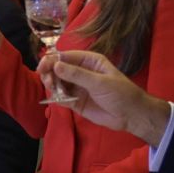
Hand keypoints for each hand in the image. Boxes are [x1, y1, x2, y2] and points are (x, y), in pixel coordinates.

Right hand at [46, 50, 172, 143]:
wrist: (131, 115)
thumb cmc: (120, 93)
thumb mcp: (99, 82)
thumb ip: (77, 74)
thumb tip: (55, 65)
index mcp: (88, 61)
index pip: (65, 56)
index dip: (51, 60)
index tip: (42, 68)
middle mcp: (80, 72)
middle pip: (57, 69)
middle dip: (50, 74)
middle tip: (49, 82)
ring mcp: (77, 87)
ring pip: (57, 83)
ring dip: (52, 85)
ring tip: (53, 90)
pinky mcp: (75, 101)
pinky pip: (61, 97)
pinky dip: (57, 98)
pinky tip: (60, 100)